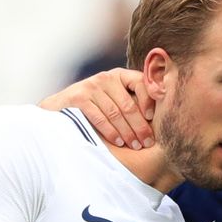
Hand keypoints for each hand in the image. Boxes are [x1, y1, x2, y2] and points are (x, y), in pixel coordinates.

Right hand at [39, 69, 154, 148]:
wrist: (59, 108)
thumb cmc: (94, 106)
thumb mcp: (113, 98)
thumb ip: (132, 100)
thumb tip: (162, 115)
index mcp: (119, 75)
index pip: (141, 82)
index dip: (150, 100)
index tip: (154, 118)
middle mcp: (106, 77)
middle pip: (129, 104)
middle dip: (140, 126)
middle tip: (148, 142)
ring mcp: (91, 86)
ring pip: (116, 113)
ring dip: (127, 132)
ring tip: (135, 145)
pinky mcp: (79, 98)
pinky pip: (100, 117)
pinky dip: (111, 132)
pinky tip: (119, 142)